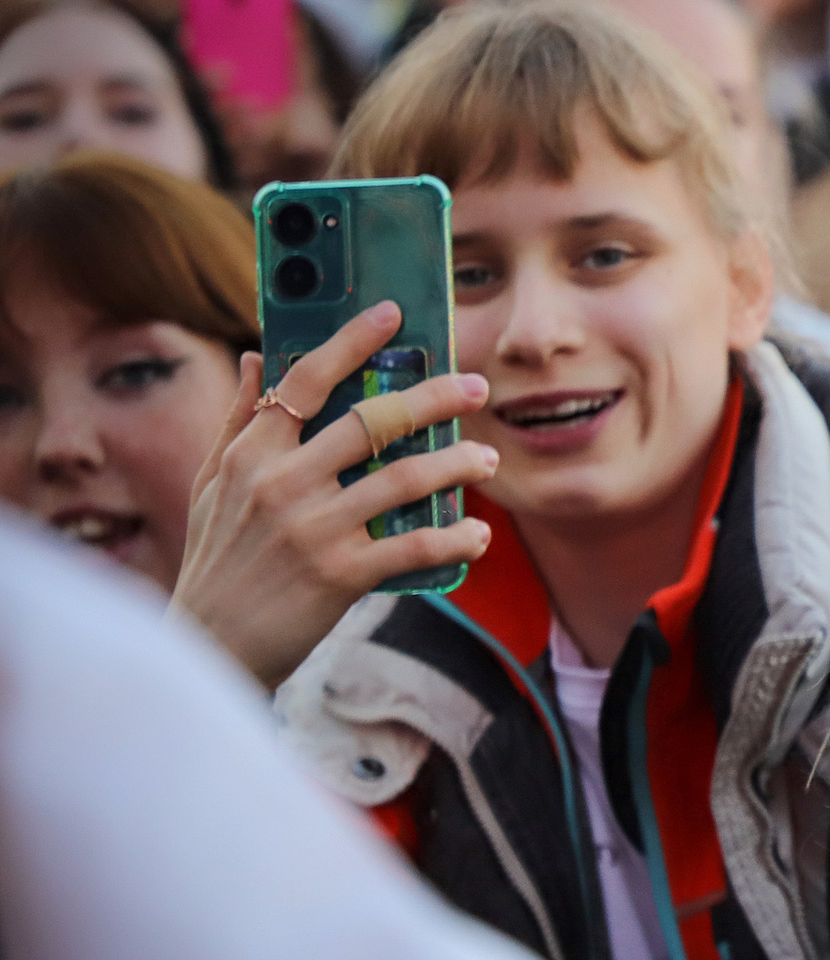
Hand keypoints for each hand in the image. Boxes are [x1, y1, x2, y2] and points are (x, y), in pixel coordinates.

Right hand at [172, 300, 498, 691]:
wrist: (212, 645)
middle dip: (434, 398)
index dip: (352, 340)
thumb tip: (253, 355)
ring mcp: (313, 528)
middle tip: (478, 388)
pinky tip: (478, 534)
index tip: (393, 313)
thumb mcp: (212, 485)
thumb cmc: (217, 559)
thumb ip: (238, 420)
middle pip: (372, 421)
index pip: (305, 379)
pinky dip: (454, 538)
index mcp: (252, 453)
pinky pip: (414, 547)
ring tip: (487, 460)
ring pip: (404, 479)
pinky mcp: (341, 574)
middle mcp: (282, 482)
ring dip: (456, 464)